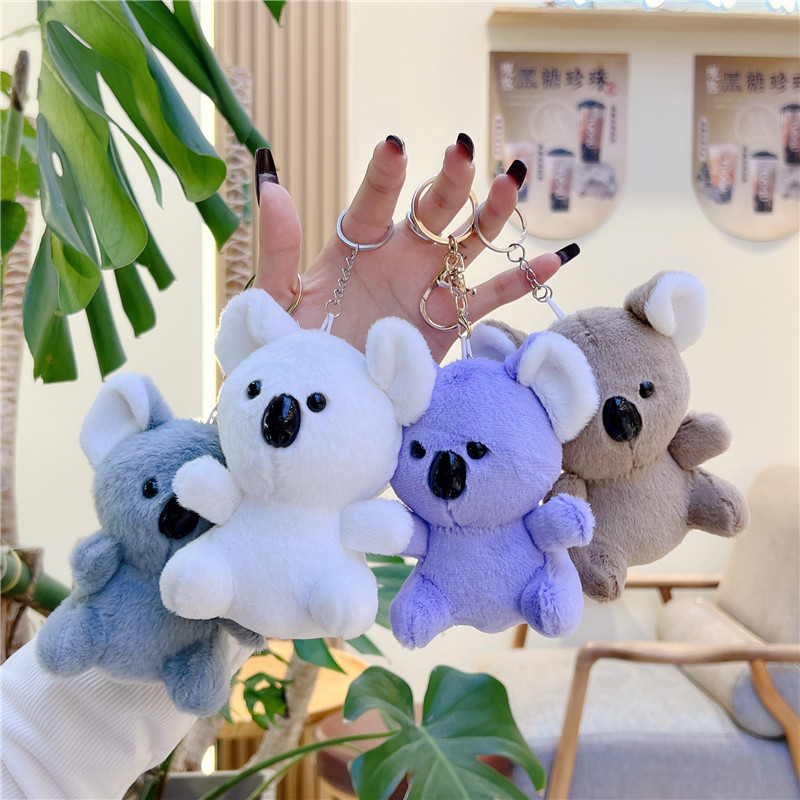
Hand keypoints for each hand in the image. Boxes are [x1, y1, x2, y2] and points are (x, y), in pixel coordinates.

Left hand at [253, 135, 576, 360]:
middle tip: (462, 153)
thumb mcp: (279, 298)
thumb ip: (278, 247)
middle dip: (448, 183)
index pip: (372, 201)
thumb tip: (270, 186)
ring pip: (467, 243)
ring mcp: (427, 287)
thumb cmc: (294, 347)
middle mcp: (398, 258)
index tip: (395, 146)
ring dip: (490, 216)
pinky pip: (490, 297)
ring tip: (510, 183)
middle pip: (431, 213)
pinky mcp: (448, 322)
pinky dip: (521, 281)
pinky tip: (554, 260)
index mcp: (355, 246)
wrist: (325, 399)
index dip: (384, 176)